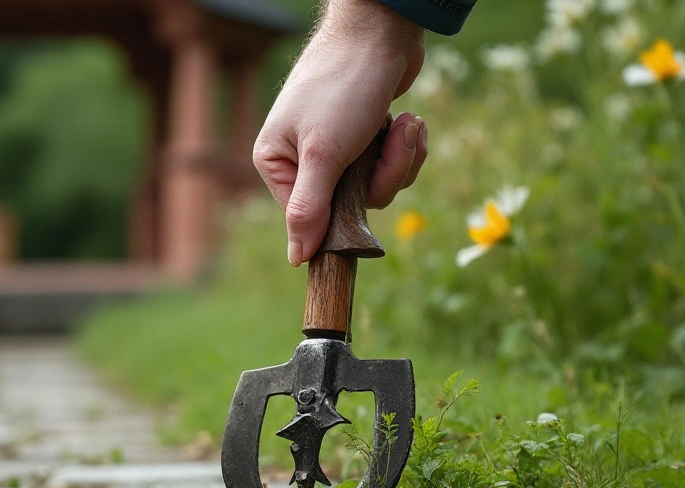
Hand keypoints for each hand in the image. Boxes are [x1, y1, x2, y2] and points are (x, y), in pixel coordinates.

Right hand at [254, 0, 428, 265]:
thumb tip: (296, 258)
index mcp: (278, 163)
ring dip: (399, 158)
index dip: (342, 214)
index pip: (309, 221)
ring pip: (377, 187)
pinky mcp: (367, 137)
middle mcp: (303, 160)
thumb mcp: (322, 154)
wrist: (380, 30)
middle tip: (389, 141)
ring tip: (403, 123)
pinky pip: (391, 166)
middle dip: (382, 175)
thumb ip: (309, 210)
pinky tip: (407, 119)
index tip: (365, 191)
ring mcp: (338, 149)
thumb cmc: (342, 86)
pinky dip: (405, 146)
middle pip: (350, 207)